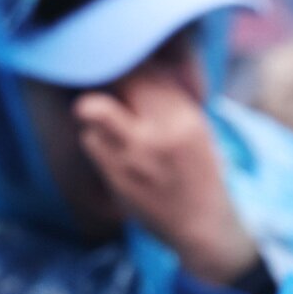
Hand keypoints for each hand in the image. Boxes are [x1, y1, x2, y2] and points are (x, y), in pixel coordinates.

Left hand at [73, 66, 258, 287]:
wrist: (202, 227)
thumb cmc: (198, 173)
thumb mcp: (196, 129)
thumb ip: (168, 99)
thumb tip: (134, 66)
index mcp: (186, 119)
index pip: (149, 71)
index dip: (132, 66)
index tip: (127, 71)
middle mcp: (161, 135)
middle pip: (122, 82)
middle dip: (112, 81)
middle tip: (112, 89)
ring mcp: (136, 159)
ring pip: (96, 111)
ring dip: (98, 114)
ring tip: (111, 125)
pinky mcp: (117, 179)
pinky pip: (90, 141)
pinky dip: (94, 138)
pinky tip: (109, 148)